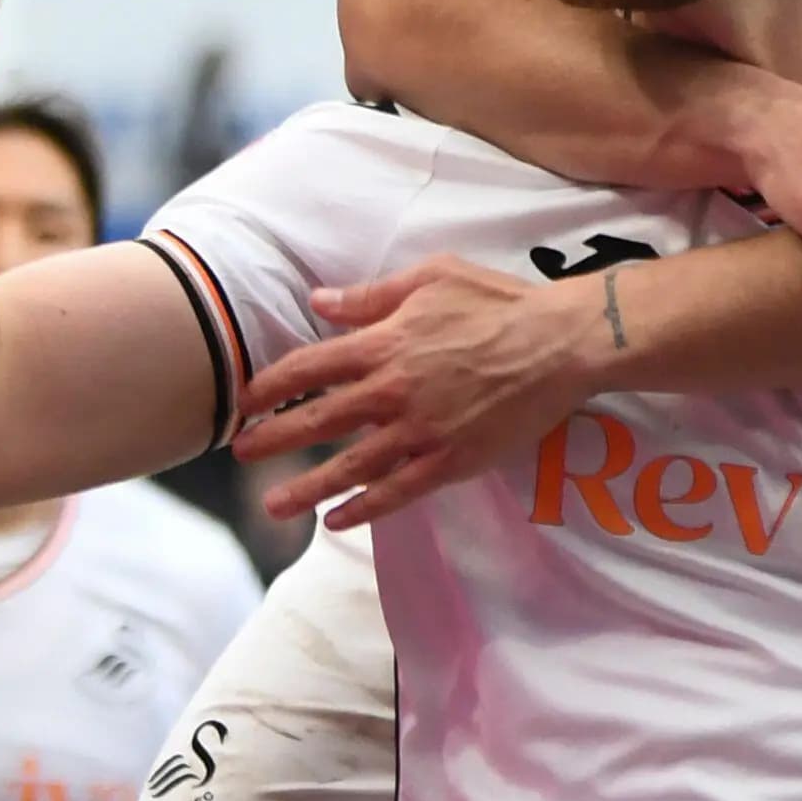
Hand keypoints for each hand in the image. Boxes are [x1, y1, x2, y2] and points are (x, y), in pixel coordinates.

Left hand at [231, 258, 600, 527]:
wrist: (560, 343)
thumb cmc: (498, 302)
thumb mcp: (431, 278)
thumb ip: (369, 297)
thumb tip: (319, 301)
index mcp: (384, 343)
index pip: (309, 367)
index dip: (271, 384)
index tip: (245, 397)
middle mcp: (393, 391)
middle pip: (318, 419)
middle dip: (273, 437)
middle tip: (241, 452)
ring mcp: (420, 431)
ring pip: (350, 466)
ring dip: (307, 487)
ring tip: (274, 505)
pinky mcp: (450, 461)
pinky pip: (398, 492)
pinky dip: (365, 509)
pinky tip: (338, 522)